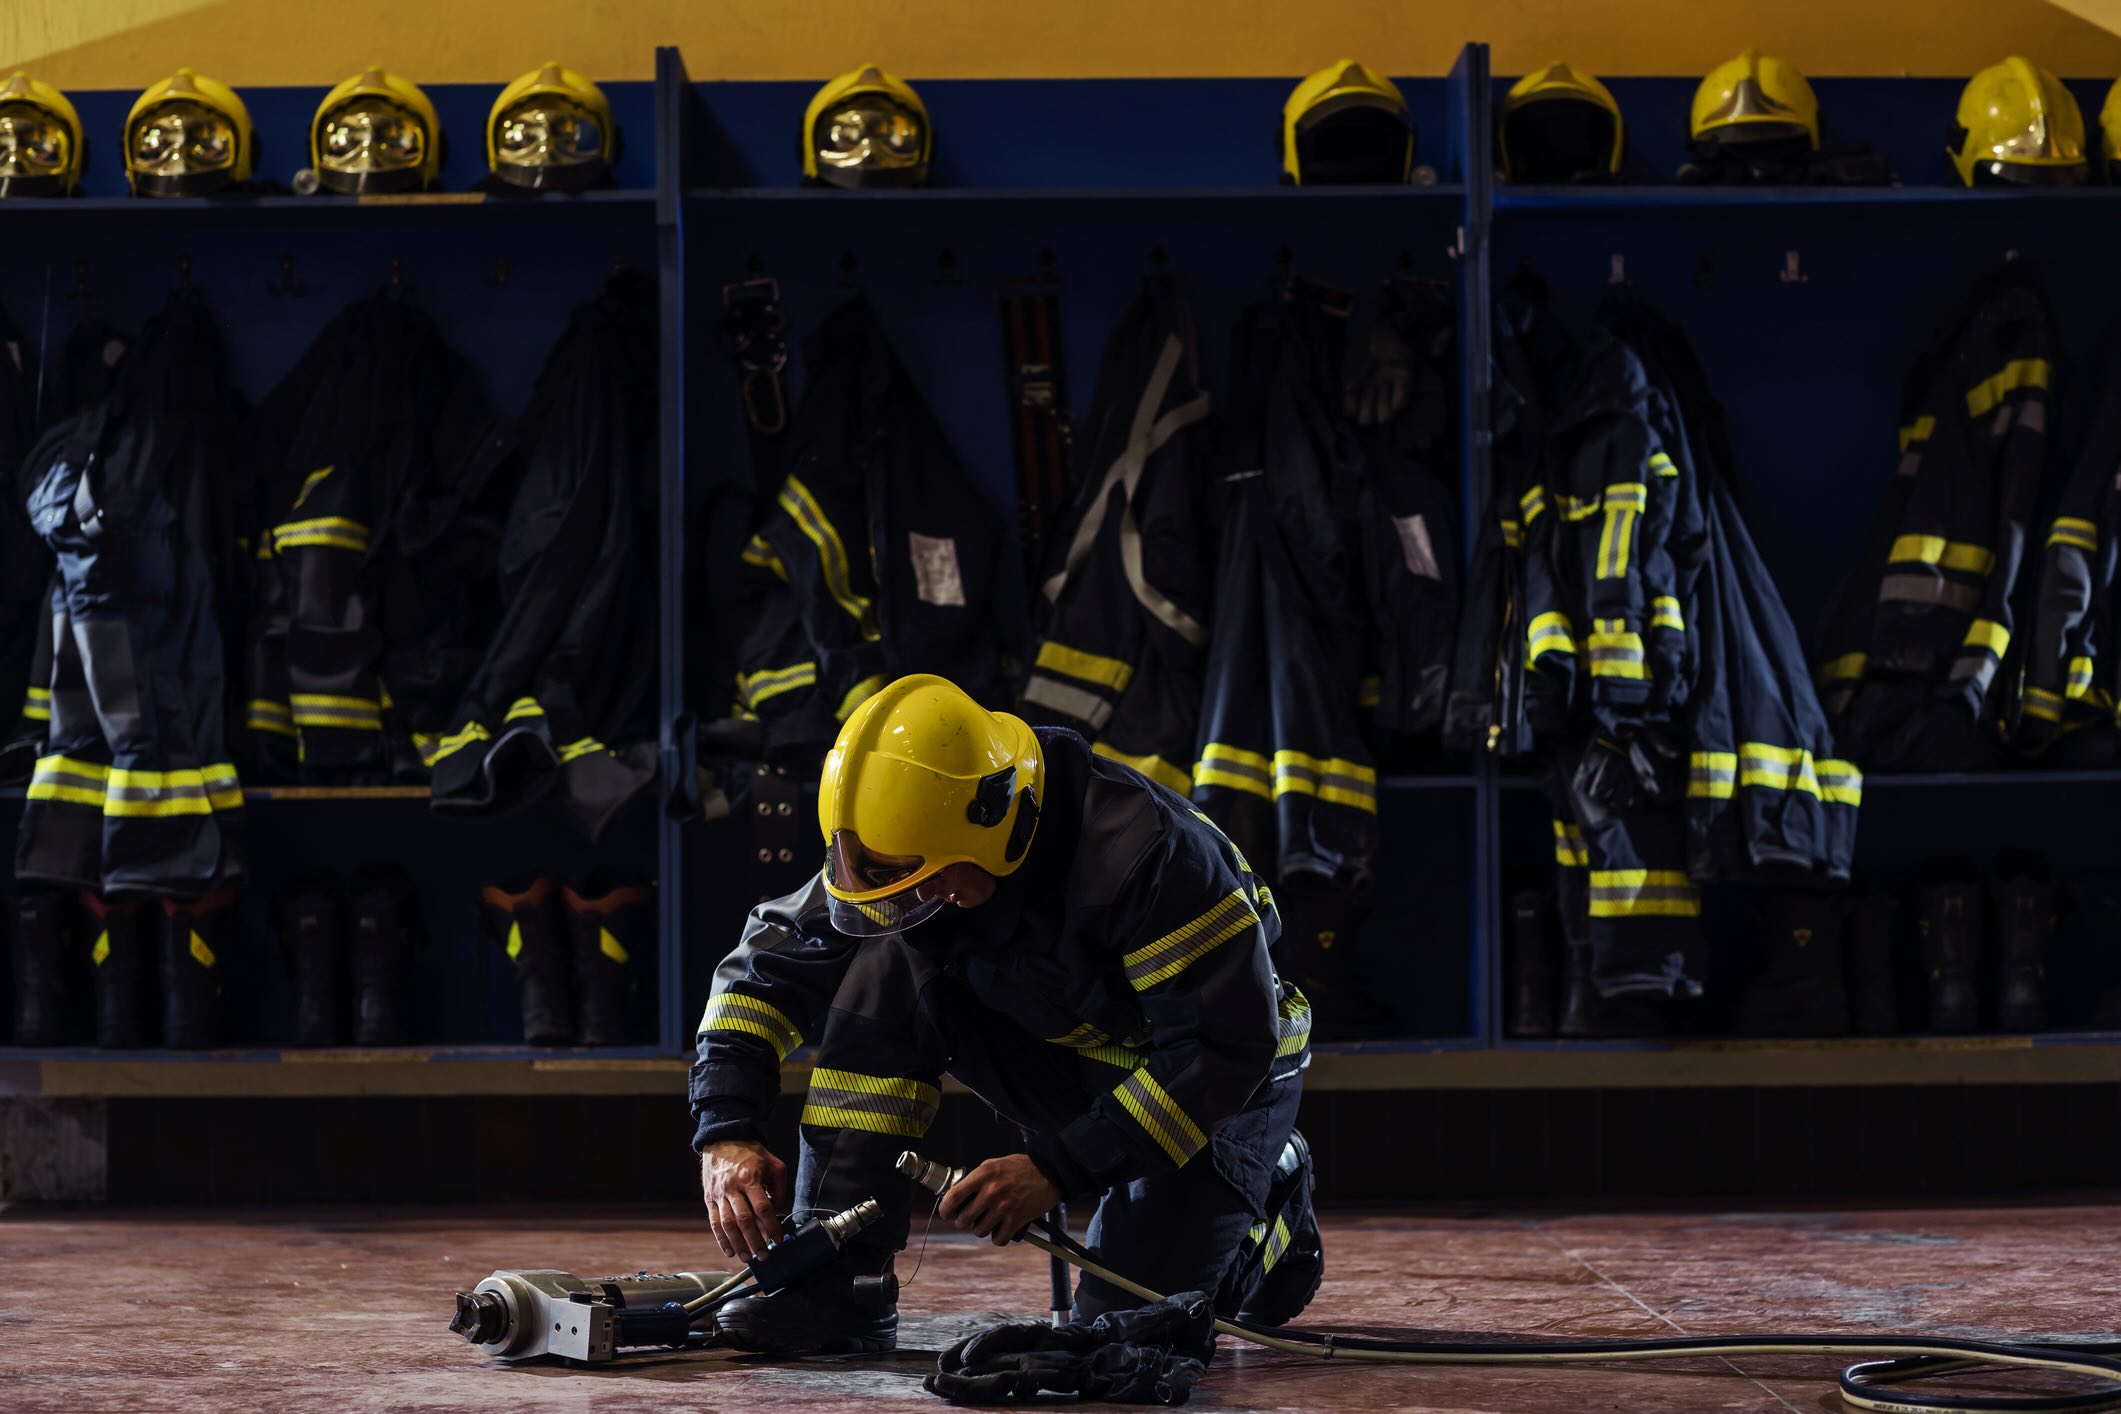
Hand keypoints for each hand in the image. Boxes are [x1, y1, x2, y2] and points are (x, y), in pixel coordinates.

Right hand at [700, 1139, 789, 1261]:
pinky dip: (721, 1239)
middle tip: (764, 1255)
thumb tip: (779, 1209)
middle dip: (755, 1241)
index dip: (771, 1226)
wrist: (722, 1139)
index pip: (762, 1208)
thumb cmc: (750, 1152)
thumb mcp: (772, 1162)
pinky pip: (714, 1223)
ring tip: (747, 1257)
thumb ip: (779, 1186)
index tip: (778, 1239)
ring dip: (738, 1244)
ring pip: (728, 1225)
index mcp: (749, 1178)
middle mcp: (732, 1187)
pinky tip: (730, 1250)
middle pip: (744, 1220)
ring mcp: (718, 1194)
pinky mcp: (709, 1198)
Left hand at [937, 1154, 1060, 1247]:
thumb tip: (957, 1193)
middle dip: (963, 1222)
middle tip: (969, 1218)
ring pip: (979, 1231)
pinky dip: (997, 1237)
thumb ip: (975, 1178)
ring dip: (980, 1229)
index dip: (945, 1209)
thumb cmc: (1021, 1167)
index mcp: (983, 1175)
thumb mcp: (993, 1164)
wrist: (1049, 1172)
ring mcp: (1004, 1207)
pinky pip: (998, 1239)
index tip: (947, 1213)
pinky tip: (1000, 1229)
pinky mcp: (1016, 1219)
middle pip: (963, 1219)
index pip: (953, 1197)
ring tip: (987, 1221)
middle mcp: (991, 1192)